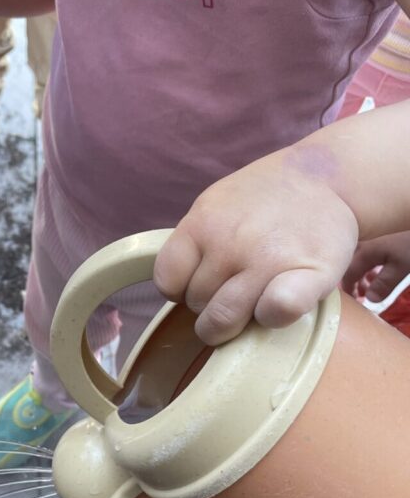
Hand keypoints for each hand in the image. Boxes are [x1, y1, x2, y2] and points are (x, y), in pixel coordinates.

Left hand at [154, 149, 358, 344]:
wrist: (330, 177)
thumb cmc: (266, 199)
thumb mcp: (215, 205)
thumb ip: (192, 243)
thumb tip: (173, 289)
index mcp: (201, 224)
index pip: (168, 282)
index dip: (181, 289)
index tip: (201, 282)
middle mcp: (229, 243)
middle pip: (198, 305)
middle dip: (213, 304)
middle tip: (237, 288)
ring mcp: (268, 260)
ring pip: (226, 320)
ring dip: (238, 319)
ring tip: (256, 297)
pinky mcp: (310, 275)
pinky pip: (277, 313)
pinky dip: (273, 316)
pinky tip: (278, 302)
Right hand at [342, 232, 409, 302]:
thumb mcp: (400, 268)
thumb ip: (384, 284)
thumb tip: (369, 299)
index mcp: (364, 253)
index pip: (347, 275)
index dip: (348, 291)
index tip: (352, 303)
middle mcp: (362, 248)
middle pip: (348, 268)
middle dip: (350, 284)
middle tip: (357, 298)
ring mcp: (369, 245)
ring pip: (356, 264)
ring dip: (358, 279)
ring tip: (365, 292)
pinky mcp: (377, 246)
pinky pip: (364, 260)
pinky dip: (366, 272)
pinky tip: (374, 277)